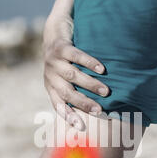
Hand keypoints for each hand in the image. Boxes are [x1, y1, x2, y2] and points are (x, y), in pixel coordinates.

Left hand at [43, 15, 108, 129]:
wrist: (54, 30)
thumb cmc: (65, 60)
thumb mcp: (65, 77)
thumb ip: (75, 90)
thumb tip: (98, 110)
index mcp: (51, 87)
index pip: (59, 105)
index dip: (69, 116)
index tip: (81, 127)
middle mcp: (50, 76)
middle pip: (67, 93)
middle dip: (84, 103)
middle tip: (100, 110)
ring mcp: (53, 61)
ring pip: (73, 76)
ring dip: (90, 85)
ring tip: (106, 91)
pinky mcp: (60, 47)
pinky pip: (76, 56)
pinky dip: (89, 63)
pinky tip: (101, 69)